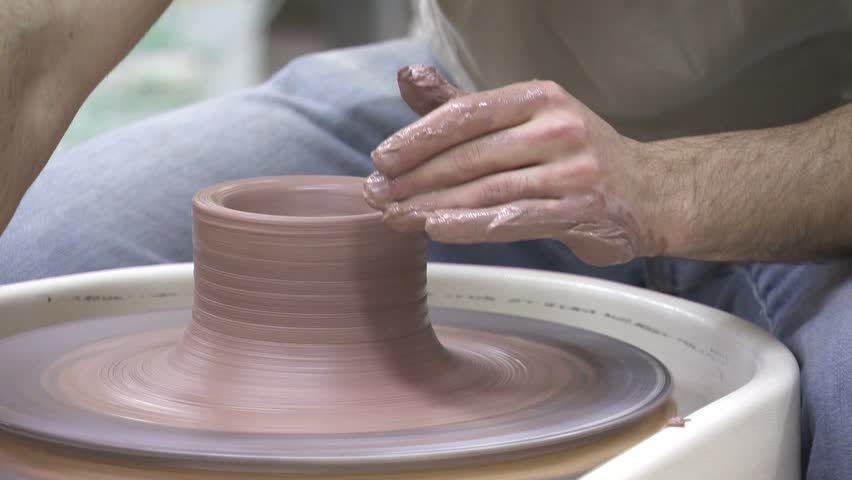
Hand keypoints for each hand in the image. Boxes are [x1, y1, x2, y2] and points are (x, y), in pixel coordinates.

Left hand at [363, 66, 669, 265]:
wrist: (652, 193)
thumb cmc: (575, 155)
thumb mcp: (523, 118)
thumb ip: (463, 104)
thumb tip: (407, 76)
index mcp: (538, 98)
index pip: (466, 113)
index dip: (418, 137)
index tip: (381, 159)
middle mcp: (558, 127)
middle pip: (471, 155)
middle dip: (416, 178)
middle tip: (377, 196)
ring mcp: (575, 169)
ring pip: (488, 189)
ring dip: (434, 206)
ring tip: (395, 217)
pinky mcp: (585, 210)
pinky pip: (517, 219)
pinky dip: (474, 225)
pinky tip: (439, 230)